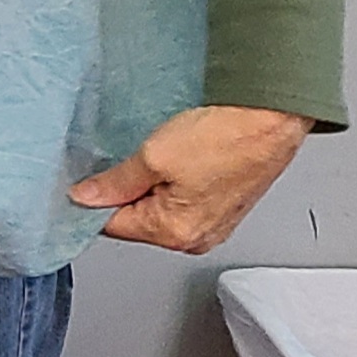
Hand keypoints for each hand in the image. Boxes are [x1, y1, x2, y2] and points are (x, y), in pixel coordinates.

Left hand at [69, 104, 313, 255]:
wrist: (272, 118)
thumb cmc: (226, 137)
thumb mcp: (154, 156)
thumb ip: (115, 182)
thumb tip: (86, 197)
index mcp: (176, 233)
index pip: (112, 226)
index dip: (93, 200)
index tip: (85, 180)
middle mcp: (196, 237)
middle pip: (135, 220)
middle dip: (123, 193)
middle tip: (129, 161)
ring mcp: (212, 224)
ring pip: (157, 208)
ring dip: (148, 185)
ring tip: (159, 158)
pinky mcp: (222, 207)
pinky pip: (179, 200)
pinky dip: (170, 182)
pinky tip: (177, 160)